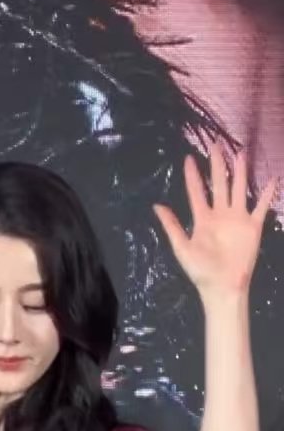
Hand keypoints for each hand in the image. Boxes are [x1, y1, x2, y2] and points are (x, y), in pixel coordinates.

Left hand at [153, 144, 276, 303]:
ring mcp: (237, 218)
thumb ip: (172, 225)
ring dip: (240, 171)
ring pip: (239, 188)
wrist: (223, 286)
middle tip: (215, 144)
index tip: (188, 158)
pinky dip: (267, 193)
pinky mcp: (253, 226)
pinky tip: (272, 179)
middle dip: (217, 164)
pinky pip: (261, 206)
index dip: (192, 175)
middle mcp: (220, 214)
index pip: (196, 191)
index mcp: (202, 218)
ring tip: (240, 152)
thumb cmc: (200, 271)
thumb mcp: (181, 247)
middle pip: (219, 183)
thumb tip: (157, 205)